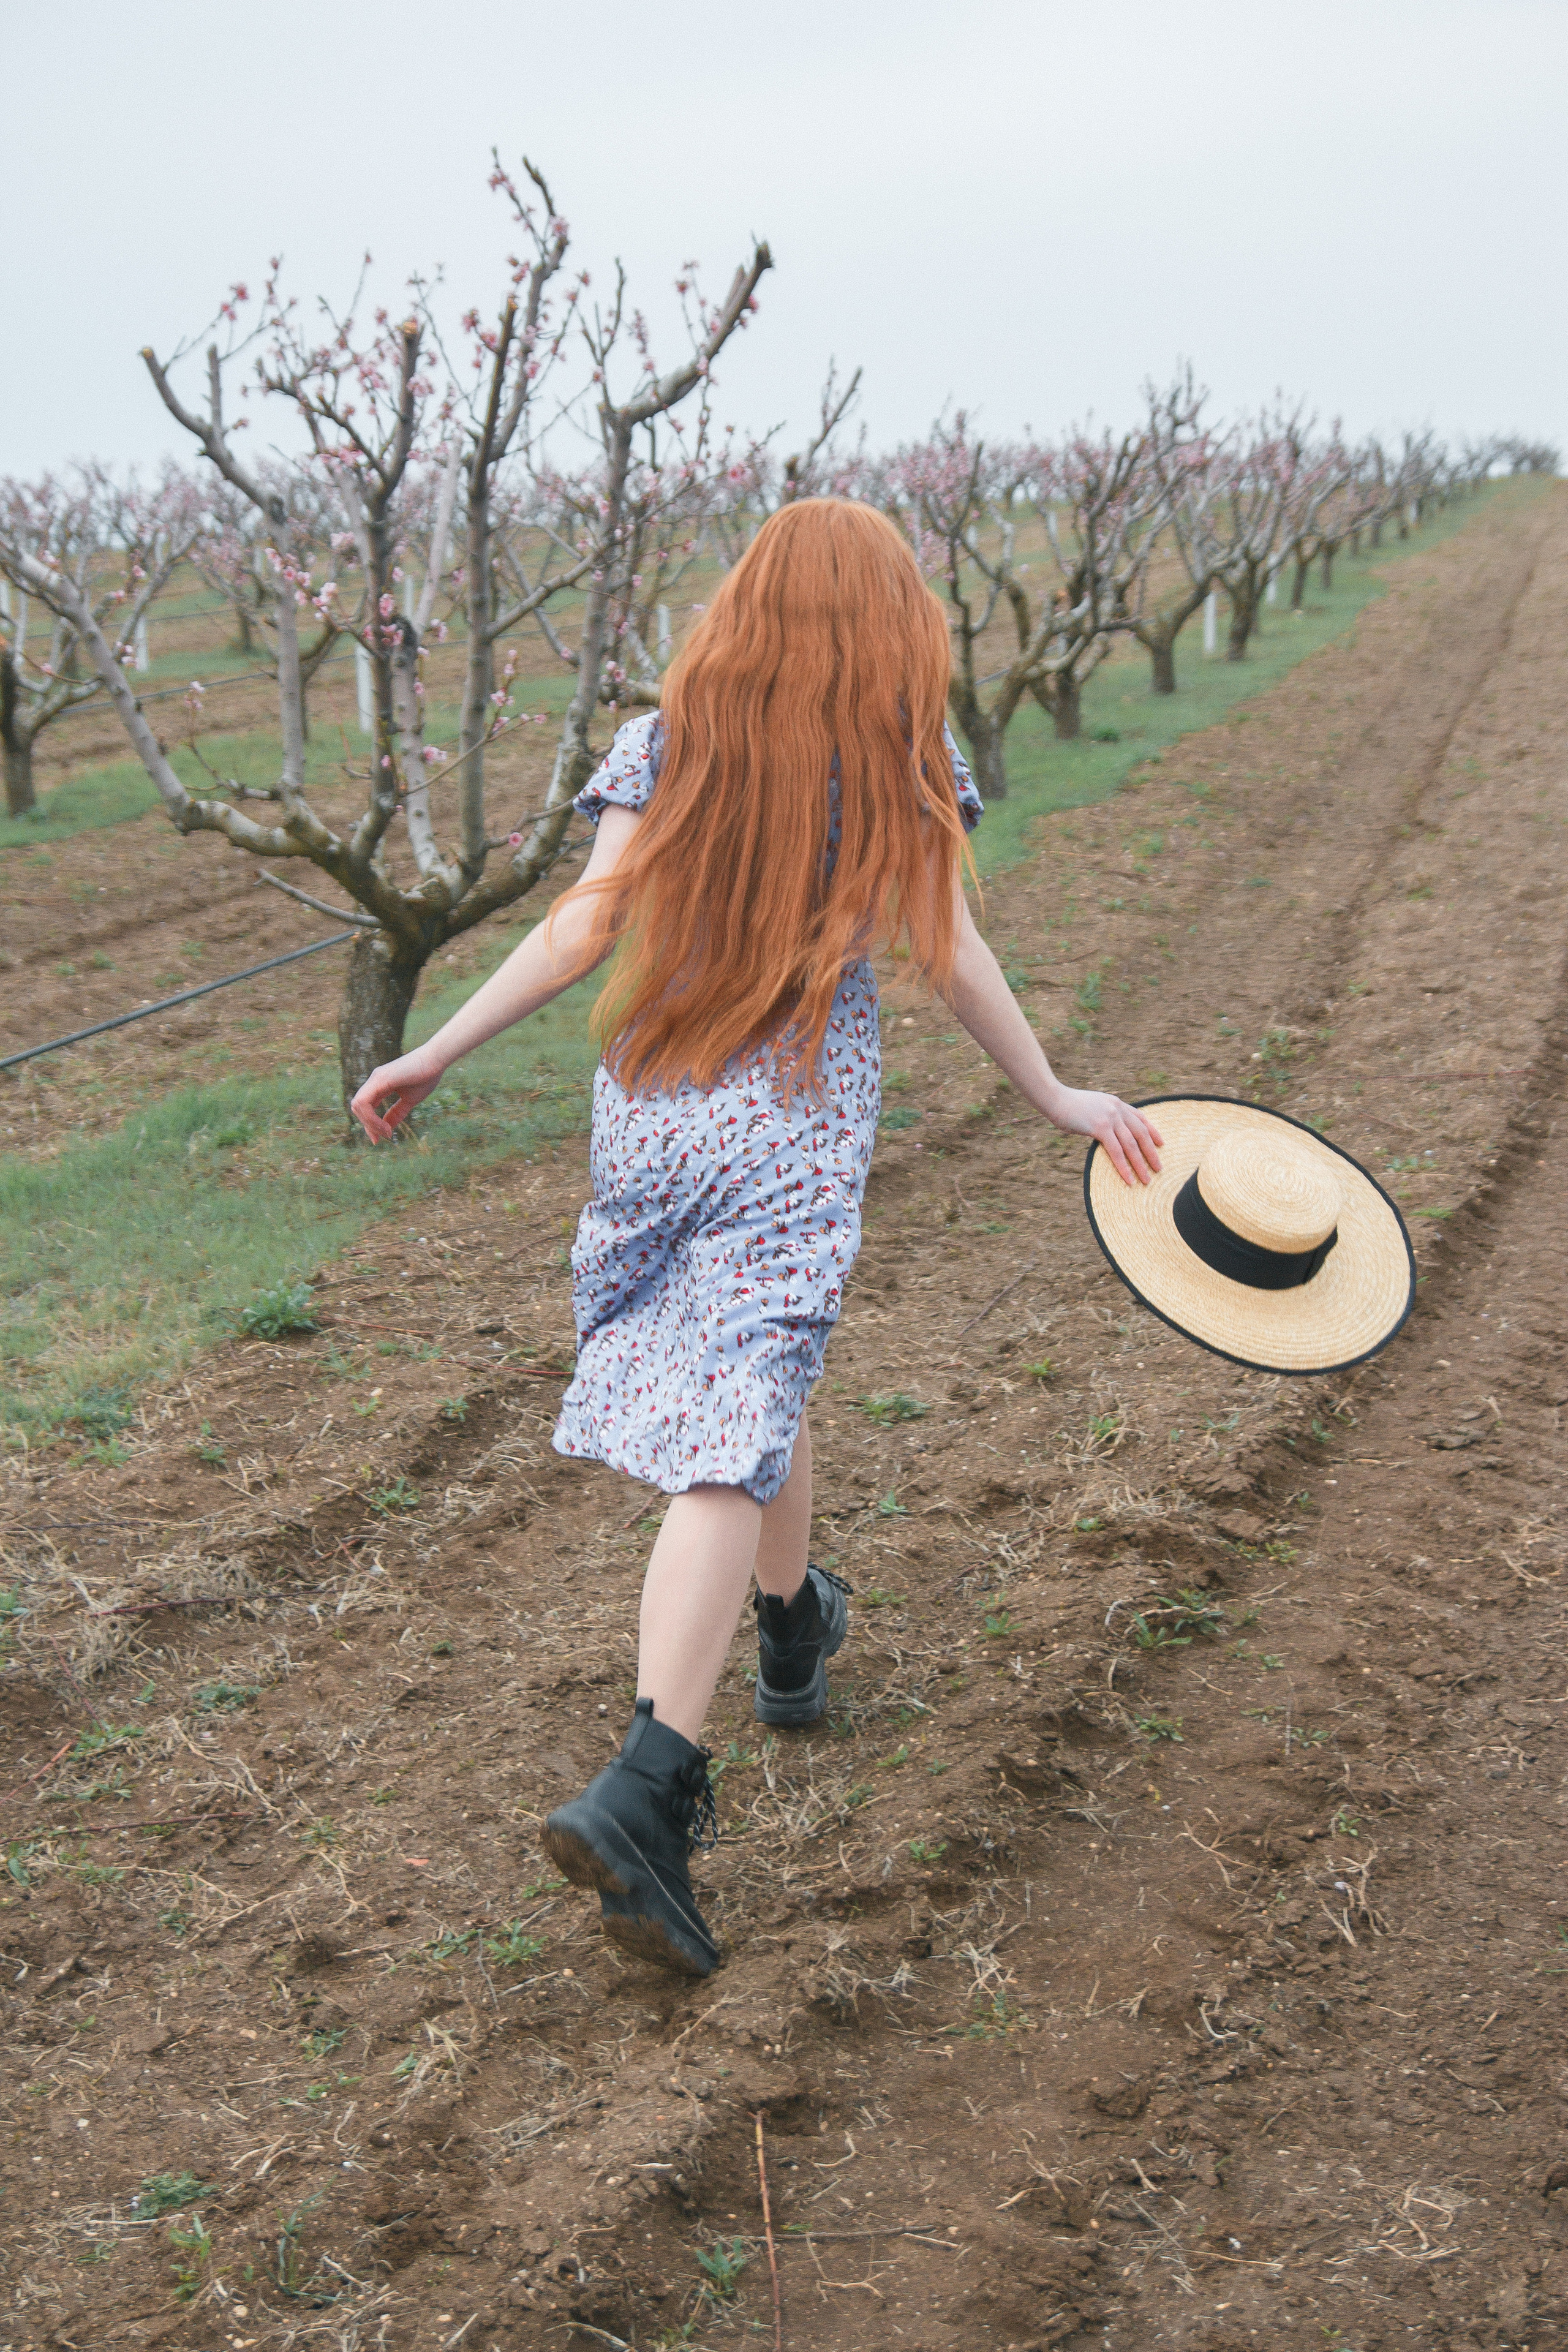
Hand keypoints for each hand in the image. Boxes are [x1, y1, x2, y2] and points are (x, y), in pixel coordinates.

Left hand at [350, 1051, 441, 1142]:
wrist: (436, 1060)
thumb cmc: (426, 1076)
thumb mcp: (409, 1100)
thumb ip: (397, 1113)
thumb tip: (388, 1129)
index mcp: (380, 1085)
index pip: (365, 1106)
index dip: (370, 1124)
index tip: (382, 1137)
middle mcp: (374, 1081)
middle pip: (358, 1107)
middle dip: (368, 1126)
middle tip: (383, 1137)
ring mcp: (375, 1078)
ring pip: (357, 1106)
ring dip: (369, 1124)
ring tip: (386, 1132)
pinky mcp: (379, 1079)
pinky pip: (363, 1102)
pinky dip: (370, 1118)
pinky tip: (385, 1126)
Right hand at [1046, 1087, 1163, 1184]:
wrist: (1054, 1098)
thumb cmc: (1068, 1106)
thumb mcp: (1093, 1108)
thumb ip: (1104, 1118)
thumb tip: (1107, 1132)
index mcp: (1116, 1103)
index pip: (1141, 1118)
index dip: (1153, 1131)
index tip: (1161, 1143)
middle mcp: (1117, 1109)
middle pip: (1141, 1133)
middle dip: (1151, 1153)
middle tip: (1159, 1168)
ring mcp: (1110, 1118)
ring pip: (1132, 1145)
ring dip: (1141, 1164)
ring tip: (1147, 1179)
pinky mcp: (1100, 1128)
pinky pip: (1116, 1151)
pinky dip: (1124, 1167)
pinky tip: (1129, 1179)